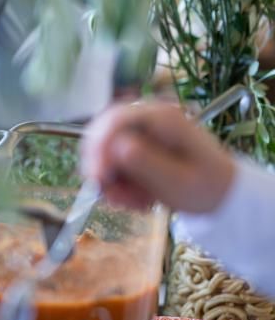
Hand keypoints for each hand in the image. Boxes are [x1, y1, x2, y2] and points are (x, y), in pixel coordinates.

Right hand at [81, 101, 235, 212]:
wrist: (220, 193)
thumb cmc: (205, 186)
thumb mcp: (177, 179)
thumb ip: (146, 162)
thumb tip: (115, 147)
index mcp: (161, 117)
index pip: (114, 120)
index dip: (99, 146)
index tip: (98, 178)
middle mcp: (145, 119)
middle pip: (101, 134)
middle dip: (99, 167)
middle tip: (109, 194)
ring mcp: (138, 133)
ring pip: (102, 152)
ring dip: (109, 181)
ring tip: (132, 202)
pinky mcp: (133, 148)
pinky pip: (110, 165)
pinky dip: (116, 185)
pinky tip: (135, 198)